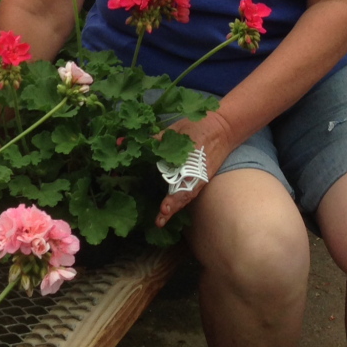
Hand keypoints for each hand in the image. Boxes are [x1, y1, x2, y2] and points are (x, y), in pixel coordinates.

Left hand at [154, 112, 232, 227]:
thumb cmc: (198, 126)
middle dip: (172, 206)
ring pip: (187, 196)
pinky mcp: (202, 177)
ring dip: (175, 206)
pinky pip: (190, 191)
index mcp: (190, 162)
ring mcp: (201, 178)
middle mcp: (196, 174)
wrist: (224, 127)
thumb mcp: (175, 131)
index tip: (164, 208)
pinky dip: (181, 200)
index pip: (179, 182)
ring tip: (161, 219)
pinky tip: (169, 207)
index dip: (172, 197)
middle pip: (183, 194)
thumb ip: (152, 140)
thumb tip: (122, 142)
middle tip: (160, 219)